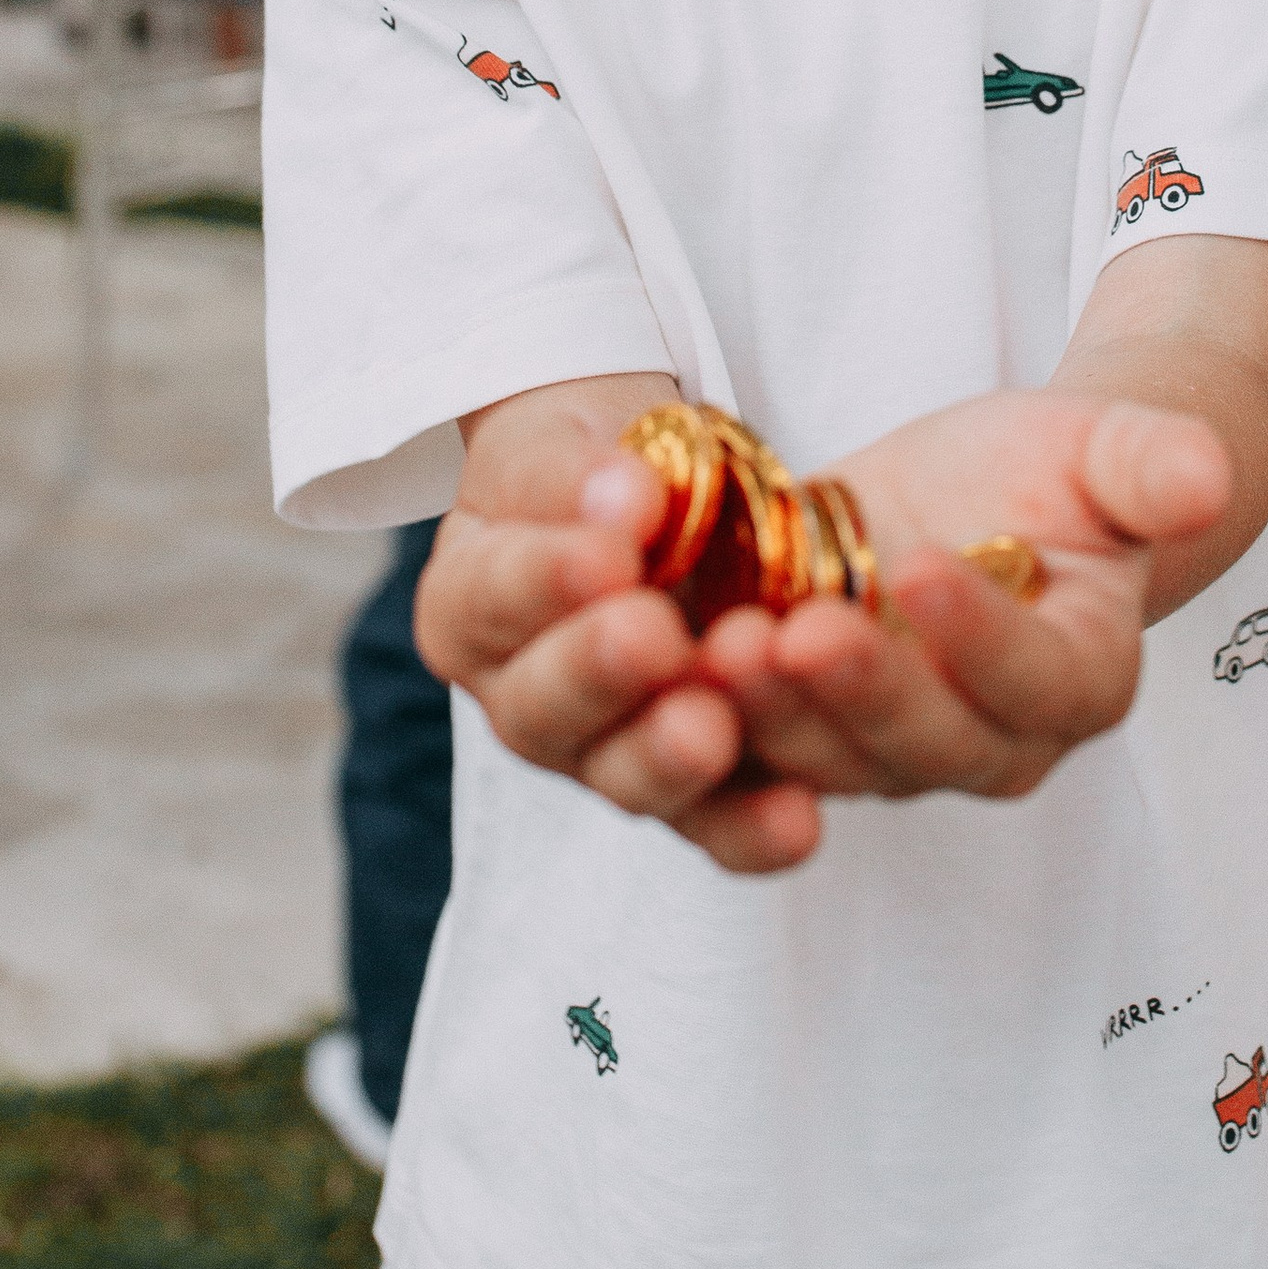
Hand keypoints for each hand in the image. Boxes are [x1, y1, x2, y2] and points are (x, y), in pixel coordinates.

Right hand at [414, 377, 796, 851]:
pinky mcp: (697, 792)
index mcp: (471, 608)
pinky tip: (796, 818)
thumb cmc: (595, 470)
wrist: (660, 500)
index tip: (607, 554)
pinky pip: (718, 825)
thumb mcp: (563, 442)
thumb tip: (623, 496)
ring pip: (626, 778)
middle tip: (651, 635)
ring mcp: (609, 757)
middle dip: (599, 672)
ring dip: (669, 756)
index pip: (491, 597)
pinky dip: (753, 827)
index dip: (544, 580)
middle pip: (545, 709)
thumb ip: (574, 474)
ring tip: (712, 728)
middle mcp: (527, 701)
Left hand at [687, 391, 1230, 862]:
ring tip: (716, 643)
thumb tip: (1209, 472)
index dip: (979, 638)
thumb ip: (1154, 465)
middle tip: (794, 630)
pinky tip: (667, 658)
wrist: (976, 499)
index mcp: (1081, 679)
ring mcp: (892, 754)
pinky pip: (759, 747)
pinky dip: (713, 715)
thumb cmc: (1053, 471)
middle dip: (858, 691)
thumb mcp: (1104, 446)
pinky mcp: (808, 737)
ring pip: (829, 756)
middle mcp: (992, 745)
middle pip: (926, 743)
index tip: (922, 568)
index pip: (1037, 680)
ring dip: (770, 711)